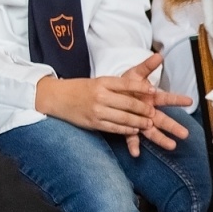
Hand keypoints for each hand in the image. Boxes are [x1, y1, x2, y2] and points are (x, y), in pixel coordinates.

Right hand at [36, 75, 154, 136]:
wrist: (58, 98)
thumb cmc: (83, 88)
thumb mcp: (100, 81)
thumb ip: (119, 85)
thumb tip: (143, 86)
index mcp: (103, 82)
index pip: (127, 84)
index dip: (142, 88)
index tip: (154, 91)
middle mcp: (100, 95)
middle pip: (128, 103)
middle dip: (144, 109)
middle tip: (153, 113)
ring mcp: (96, 110)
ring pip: (123, 117)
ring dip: (138, 122)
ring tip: (148, 123)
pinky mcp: (93, 123)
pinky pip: (114, 128)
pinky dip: (126, 130)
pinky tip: (135, 130)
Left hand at [119, 55, 192, 156]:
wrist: (110, 93)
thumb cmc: (125, 84)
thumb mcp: (135, 74)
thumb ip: (147, 66)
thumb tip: (159, 56)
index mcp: (151, 98)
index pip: (167, 99)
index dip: (178, 100)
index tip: (190, 101)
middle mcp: (148, 111)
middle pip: (163, 119)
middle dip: (174, 126)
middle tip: (185, 133)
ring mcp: (139, 121)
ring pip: (152, 131)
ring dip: (161, 139)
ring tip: (172, 146)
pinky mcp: (128, 128)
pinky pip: (131, 137)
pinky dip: (133, 145)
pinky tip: (136, 154)